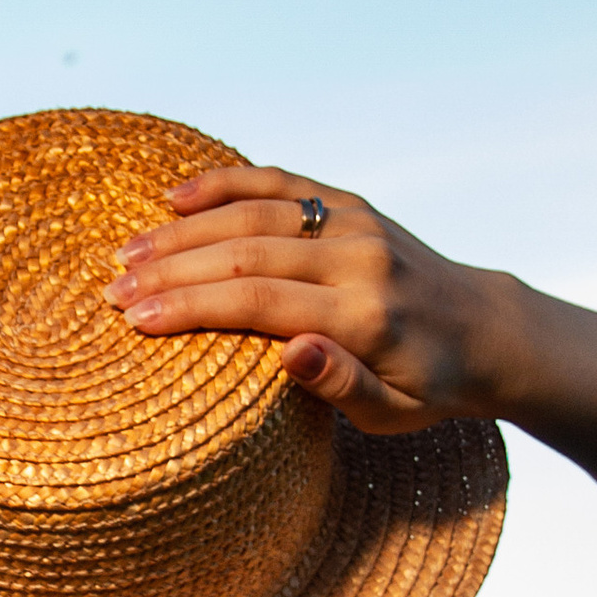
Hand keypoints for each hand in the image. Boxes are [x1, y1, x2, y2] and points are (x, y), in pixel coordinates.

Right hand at [106, 164, 509, 438]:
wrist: (484, 329)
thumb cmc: (429, 386)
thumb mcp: (395, 414)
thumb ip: (344, 386)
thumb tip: (291, 353)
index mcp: (366, 317)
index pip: (259, 303)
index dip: (189, 307)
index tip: (133, 318)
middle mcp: (359, 259)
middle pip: (245, 254)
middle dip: (171, 269)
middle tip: (111, 288)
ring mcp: (354, 223)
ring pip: (254, 213)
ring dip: (184, 230)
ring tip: (129, 251)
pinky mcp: (349, 204)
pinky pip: (281, 182)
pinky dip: (227, 183)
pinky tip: (177, 196)